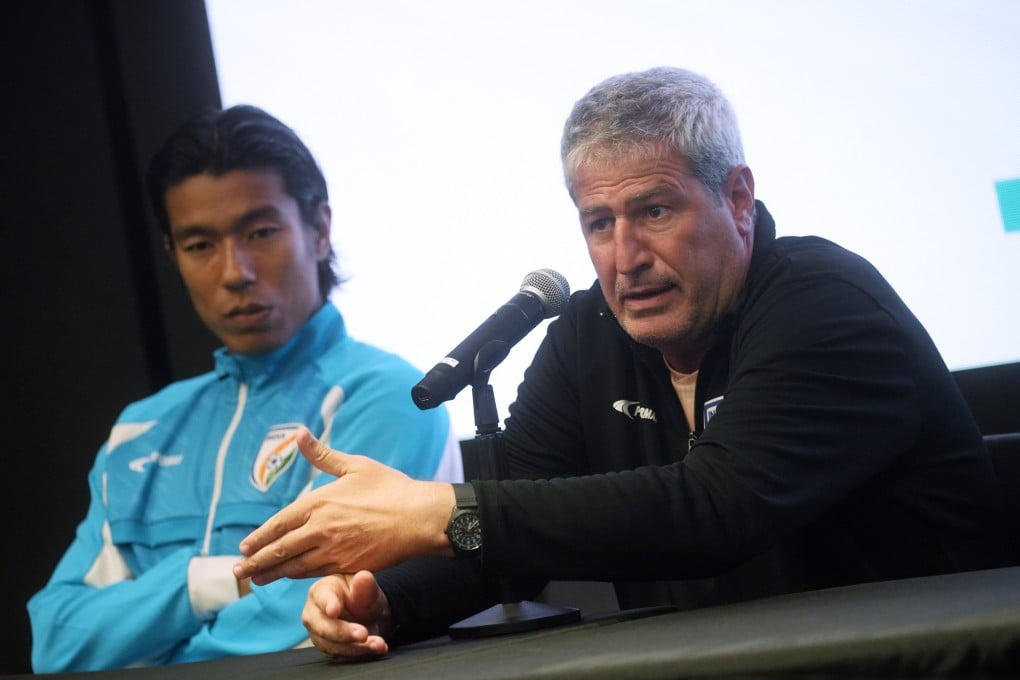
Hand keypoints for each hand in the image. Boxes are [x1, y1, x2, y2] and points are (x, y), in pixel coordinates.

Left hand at [233, 427, 454, 584]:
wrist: (418, 517)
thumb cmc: (390, 488)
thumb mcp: (355, 465)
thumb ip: (323, 455)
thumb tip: (301, 434)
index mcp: (320, 502)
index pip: (280, 523)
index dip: (260, 537)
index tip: (245, 547)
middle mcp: (321, 529)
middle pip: (281, 549)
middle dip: (257, 562)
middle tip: (239, 571)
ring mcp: (334, 550)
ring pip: (295, 567)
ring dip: (273, 574)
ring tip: (257, 580)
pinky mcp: (348, 565)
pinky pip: (317, 574)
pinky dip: (299, 578)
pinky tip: (292, 579)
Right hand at [303, 571, 391, 657]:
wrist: (366, 611)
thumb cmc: (361, 594)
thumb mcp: (367, 587)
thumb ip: (365, 585)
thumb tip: (364, 577)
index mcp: (321, 591)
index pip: (322, 598)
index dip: (328, 604)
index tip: (334, 610)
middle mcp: (314, 614)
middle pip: (323, 627)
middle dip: (344, 633)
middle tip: (363, 634)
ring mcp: (319, 634)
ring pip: (333, 645)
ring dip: (357, 647)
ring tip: (378, 643)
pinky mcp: (329, 648)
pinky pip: (342, 655)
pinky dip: (361, 653)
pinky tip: (376, 648)